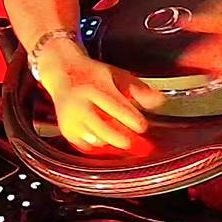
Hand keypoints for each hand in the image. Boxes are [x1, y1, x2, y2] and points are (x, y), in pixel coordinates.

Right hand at [37, 41, 164, 152]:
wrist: (62, 72)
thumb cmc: (93, 75)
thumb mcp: (118, 75)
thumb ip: (139, 89)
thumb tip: (159, 101)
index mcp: (95, 87)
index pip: (116, 107)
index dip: (132, 120)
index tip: (142, 126)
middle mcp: (80, 104)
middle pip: (105, 129)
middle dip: (124, 138)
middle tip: (137, 141)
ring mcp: (71, 119)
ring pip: (96, 140)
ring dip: (113, 143)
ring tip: (124, 140)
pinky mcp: (68, 131)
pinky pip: (87, 147)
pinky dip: (101, 148)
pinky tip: (110, 144)